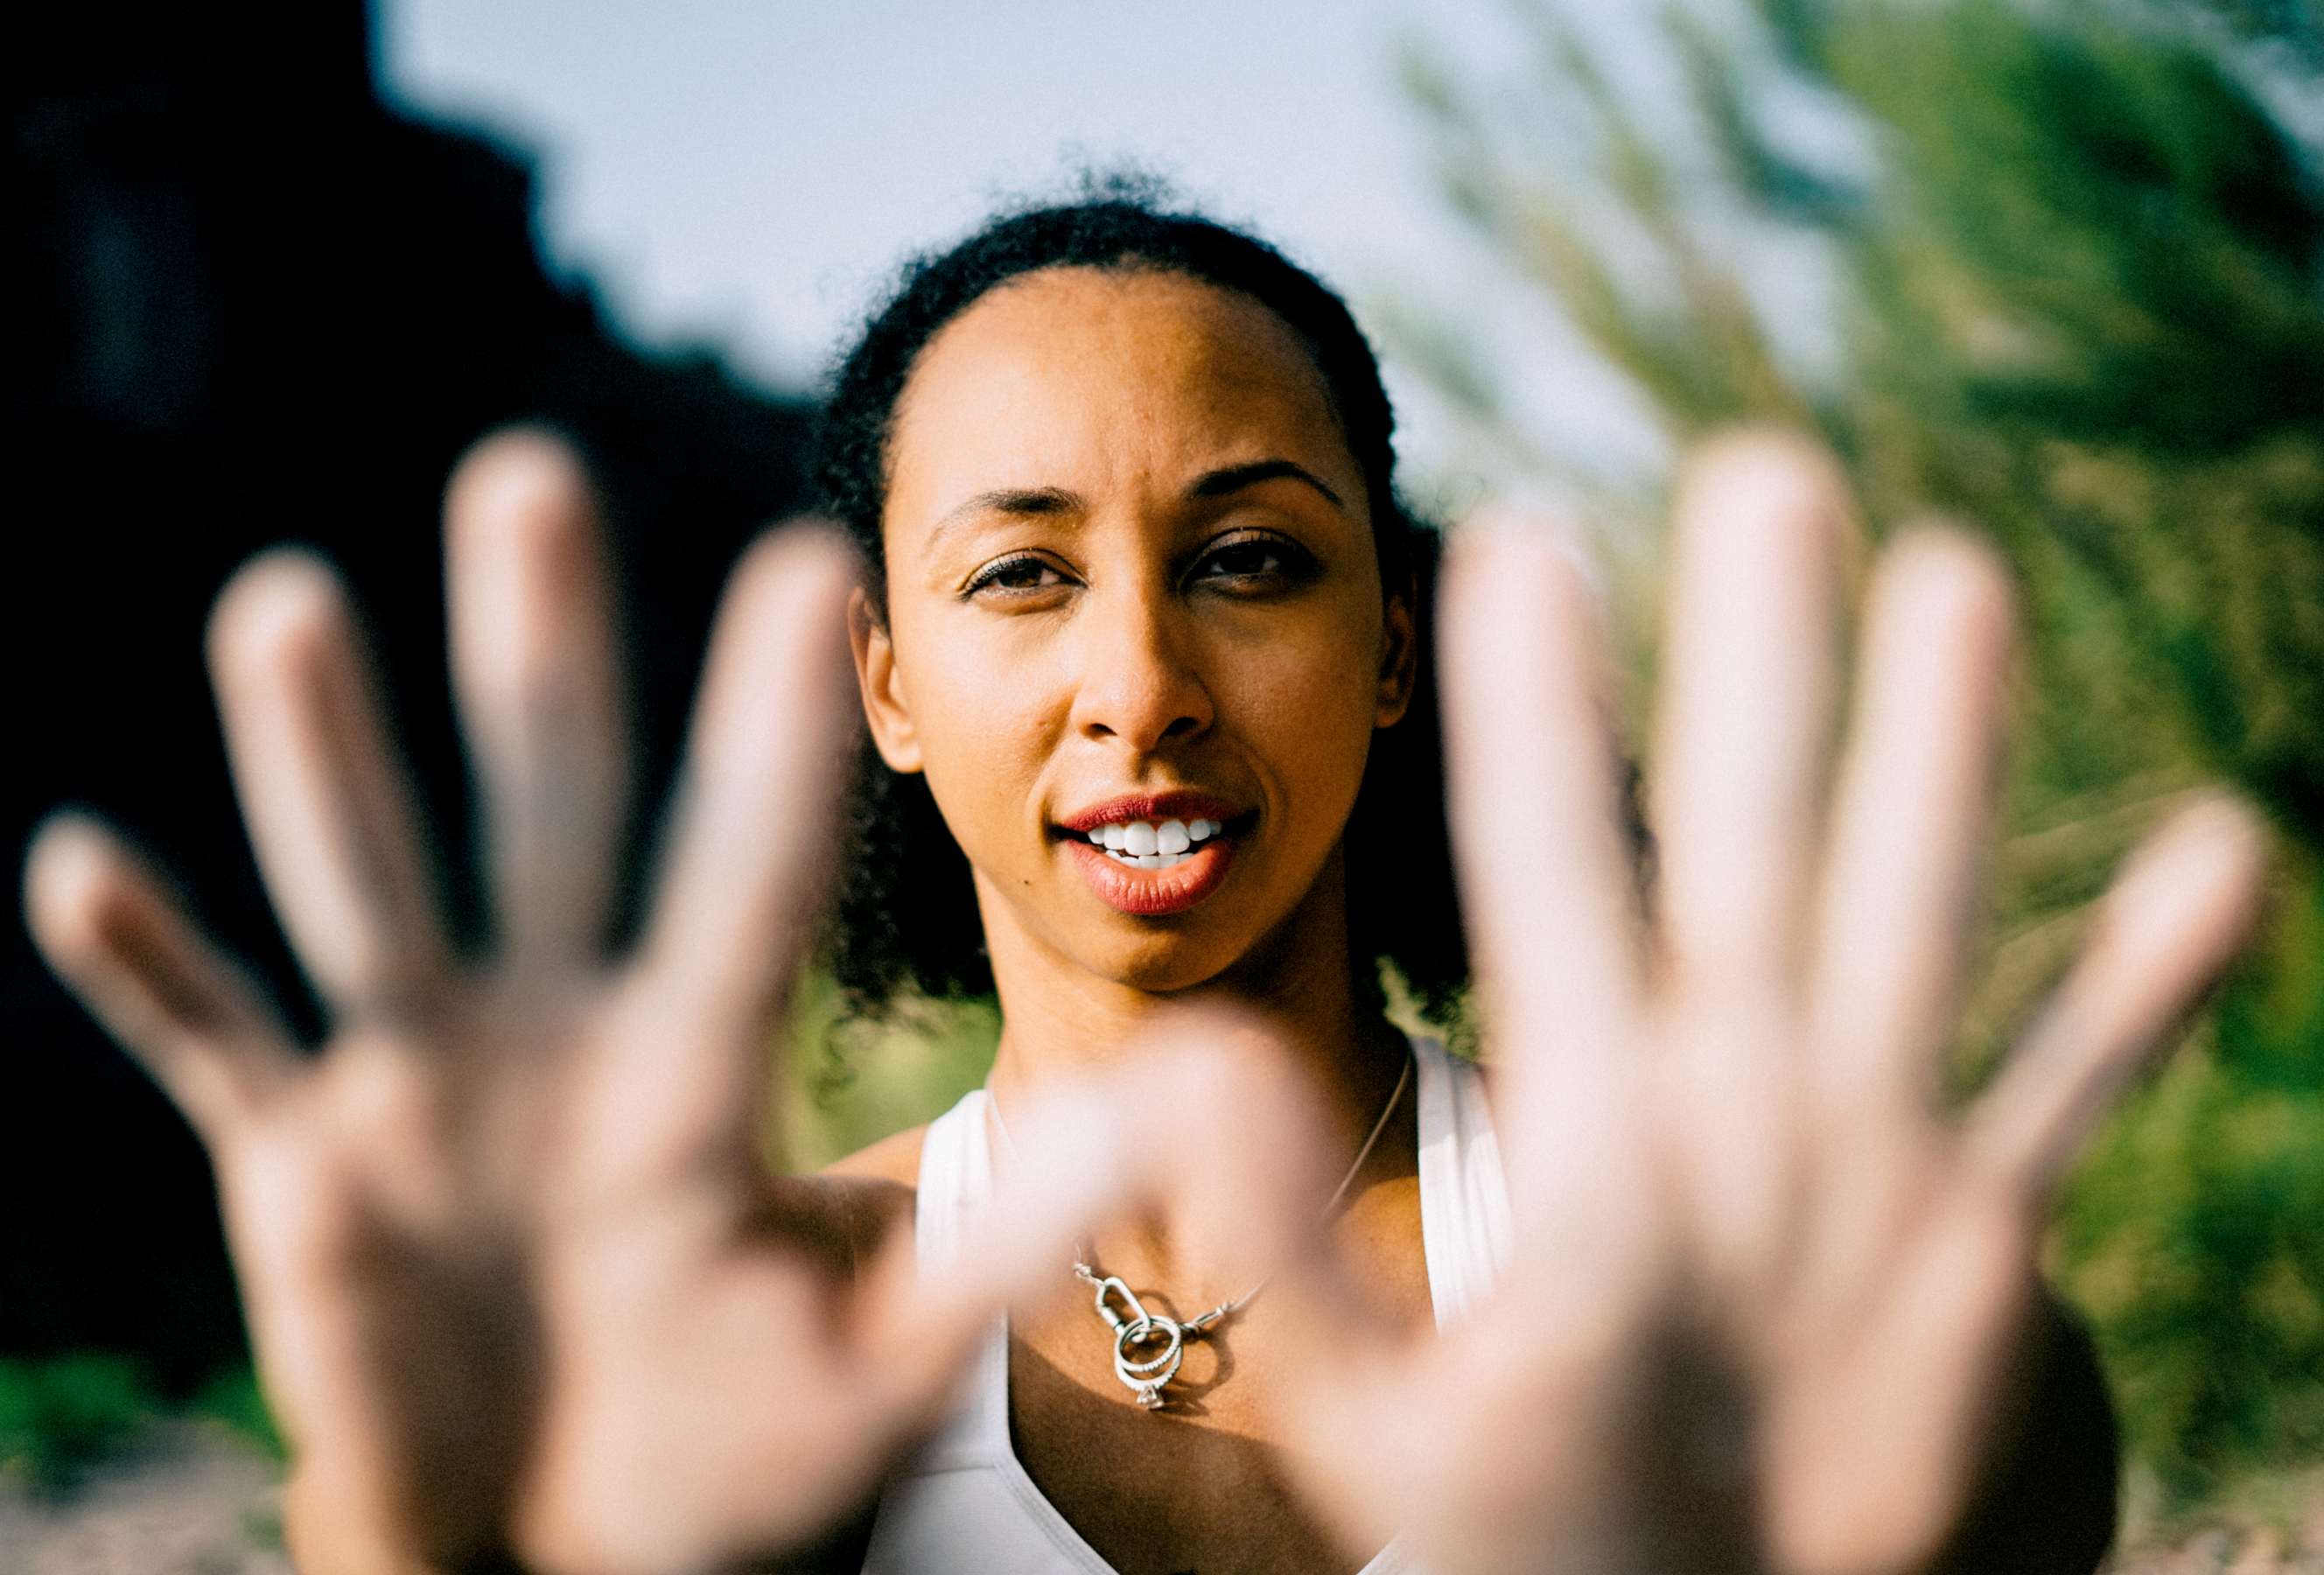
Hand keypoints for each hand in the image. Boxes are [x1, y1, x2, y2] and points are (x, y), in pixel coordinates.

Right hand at [20, 433, 1208, 1574]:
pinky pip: (213, 1042)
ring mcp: (424, 1085)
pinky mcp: (303, 1164)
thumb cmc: (737, 1467)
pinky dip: (149, 967)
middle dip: (538, 654)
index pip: (749, 871)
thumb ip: (1004, 1243)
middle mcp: (561, 1033)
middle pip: (552, 811)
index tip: (814, 562)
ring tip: (294, 602)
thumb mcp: (873, 1366)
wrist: (571, 1556)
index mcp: (700, 1068)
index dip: (774, 734)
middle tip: (531, 470)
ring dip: (322, 758)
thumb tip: (1201, 1102)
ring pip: (370, 885)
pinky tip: (80, 866)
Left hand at [1261, 435, 2264, 1573]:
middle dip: (1755, 663)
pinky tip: (2221, 849)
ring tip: (1950, 576)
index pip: (1550, 874)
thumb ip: (1289, 1252)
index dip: (1532, 720)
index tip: (1504, 545)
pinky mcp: (1974, 1235)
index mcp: (1589, 1114)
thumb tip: (1178, 1076)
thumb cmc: (1540, 1543)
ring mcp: (1858, 1143)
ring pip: (1903, 903)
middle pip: (1745, 833)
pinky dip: (2140, 985)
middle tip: (1760, 467)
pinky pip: (2073, 1083)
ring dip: (1935, 754)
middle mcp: (1726, 1086)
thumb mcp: (1380, 1419)